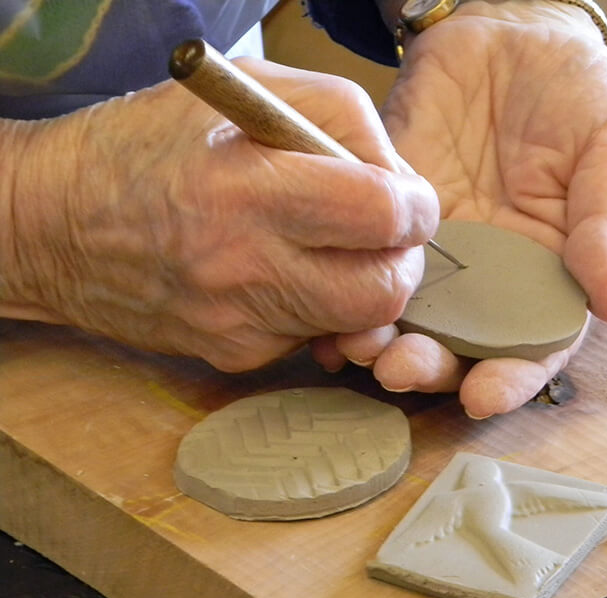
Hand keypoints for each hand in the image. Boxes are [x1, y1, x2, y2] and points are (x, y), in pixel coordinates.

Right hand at [0, 59, 438, 370]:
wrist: (50, 225)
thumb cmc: (141, 146)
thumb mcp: (240, 94)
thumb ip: (336, 119)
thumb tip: (398, 174)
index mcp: (248, 189)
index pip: (381, 217)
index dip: (416, 208)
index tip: (410, 201)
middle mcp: (246, 267)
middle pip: (384, 290)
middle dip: (405, 260)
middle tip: (388, 235)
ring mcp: (240, 322)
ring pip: (356, 323)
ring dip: (367, 286)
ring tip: (335, 247)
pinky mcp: (234, 354)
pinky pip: (312, 336)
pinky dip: (320, 306)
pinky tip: (287, 274)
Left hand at [311, 0, 606, 417]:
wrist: (511, 32)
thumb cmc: (579, 94)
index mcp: (551, 276)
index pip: (533, 346)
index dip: (510, 378)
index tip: (483, 396)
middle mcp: (491, 279)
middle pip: (460, 345)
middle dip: (431, 368)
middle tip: (402, 370)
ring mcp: (437, 252)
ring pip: (406, 315)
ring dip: (380, 342)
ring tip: (360, 347)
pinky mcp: (387, 218)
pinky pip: (361, 260)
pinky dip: (340, 289)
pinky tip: (325, 313)